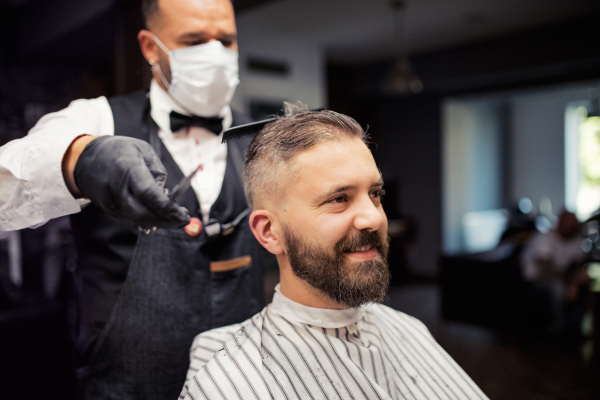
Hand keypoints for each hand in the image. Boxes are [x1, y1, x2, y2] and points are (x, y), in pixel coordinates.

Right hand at [70, 135, 189, 228]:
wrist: (83, 159)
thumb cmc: (119, 151)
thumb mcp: (143, 150)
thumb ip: (158, 172)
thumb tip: (166, 196)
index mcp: (129, 170)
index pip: (150, 195)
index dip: (169, 209)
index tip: (184, 215)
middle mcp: (118, 189)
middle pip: (145, 215)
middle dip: (168, 222)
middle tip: (184, 220)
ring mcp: (111, 202)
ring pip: (140, 220)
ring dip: (159, 221)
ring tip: (175, 215)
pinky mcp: (110, 210)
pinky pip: (132, 217)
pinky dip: (147, 217)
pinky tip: (156, 211)